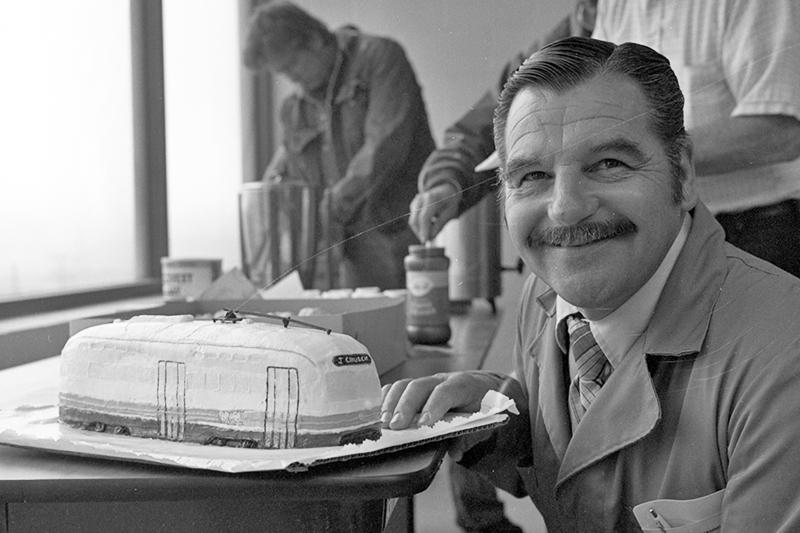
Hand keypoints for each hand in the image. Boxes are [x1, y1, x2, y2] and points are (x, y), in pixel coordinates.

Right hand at [380, 371, 496, 429]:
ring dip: (391, 403)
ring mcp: (426, 381)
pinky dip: (386, 399)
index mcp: (462, 386)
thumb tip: (454, 453)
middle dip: (405, 406)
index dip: (434, 406)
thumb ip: (468, 437)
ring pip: (404, 385)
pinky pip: (396, 388)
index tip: (423, 424)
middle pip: (419, 386)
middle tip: (394, 426)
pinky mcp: (415, 386)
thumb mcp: (483, 421)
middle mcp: (442, 379)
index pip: (446, 391)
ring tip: (383, 422)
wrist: (483, 388)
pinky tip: (379, 414)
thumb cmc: (481, 406)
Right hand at [409, 182, 461, 241]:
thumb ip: (440, 224)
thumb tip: (431, 236)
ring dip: (420, 230)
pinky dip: (420, 225)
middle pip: (415, 220)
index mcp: (432, 198)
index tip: (425, 241)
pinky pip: (414, 219)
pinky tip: (429, 223)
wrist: (445, 191)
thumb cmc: (449, 202)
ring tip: (432, 230)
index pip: (424, 217)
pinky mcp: (413, 205)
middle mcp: (421, 198)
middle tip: (428, 240)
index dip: (424, 230)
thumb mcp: (450, 212)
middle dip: (420, 232)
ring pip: (413, 221)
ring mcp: (416, 201)